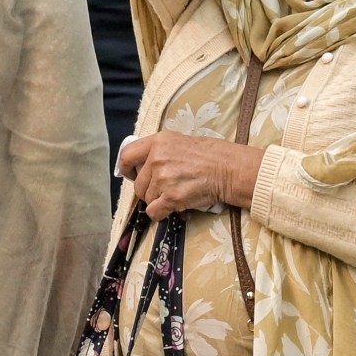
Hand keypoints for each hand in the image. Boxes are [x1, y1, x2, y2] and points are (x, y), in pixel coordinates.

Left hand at [118, 131, 261, 214]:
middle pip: (138, 184)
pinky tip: (174, 207)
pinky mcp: (170, 196)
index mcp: (158, 142)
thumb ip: (161, 152)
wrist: (228, 169)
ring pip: (147, 199)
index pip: (127, 156)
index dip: (127, 169)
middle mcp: (157, 158)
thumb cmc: (210, 155)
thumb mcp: (181, 142)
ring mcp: (163, 178)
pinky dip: (162, 213)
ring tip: (176, 195)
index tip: (132, 175)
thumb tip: (145, 168)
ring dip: (159, 201)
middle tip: (165, 190)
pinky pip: (154, 212)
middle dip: (148, 191)